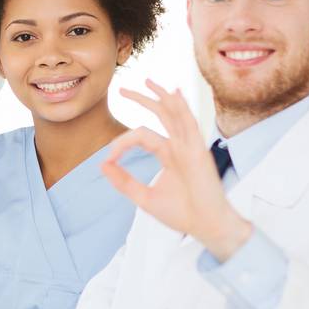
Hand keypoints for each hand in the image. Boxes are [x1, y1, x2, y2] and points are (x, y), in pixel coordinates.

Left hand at [100, 79, 252, 260]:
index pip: (141, 136)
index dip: (121, 143)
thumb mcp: (144, 197)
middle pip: (160, 115)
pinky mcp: (198, 152)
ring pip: (175, 114)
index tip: (107, 158)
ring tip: (147, 81)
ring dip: (162, 97)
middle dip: (143, 100)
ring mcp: (190, 147)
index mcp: (168, 154)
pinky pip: (190, 125)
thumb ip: (123, 181)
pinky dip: (182, 108)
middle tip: (123, 88)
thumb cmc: (182, 214)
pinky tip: (175, 93)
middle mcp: (179, 146)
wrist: (207, 227)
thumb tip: (102, 165)